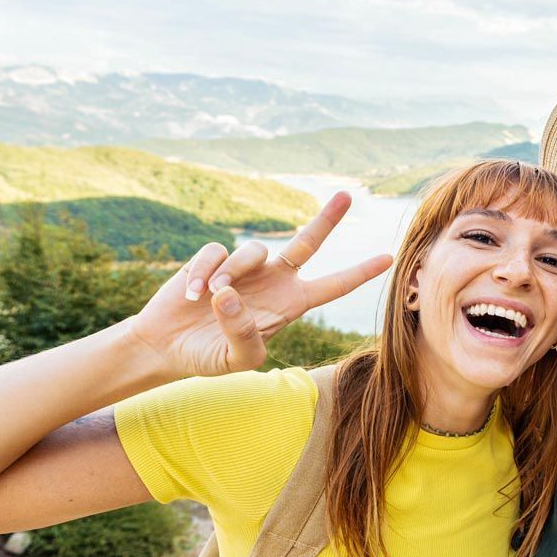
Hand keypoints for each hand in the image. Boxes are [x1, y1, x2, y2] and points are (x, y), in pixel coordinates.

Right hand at [129, 192, 392, 376]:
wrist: (169, 346)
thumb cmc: (209, 356)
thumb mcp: (237, 360)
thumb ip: (243, 334)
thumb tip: (231, 296)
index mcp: (290, 305)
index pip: (332, 287)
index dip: (358, 274)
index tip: (388, 258)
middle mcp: (275, 280)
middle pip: (308, 243)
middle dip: (327, 219)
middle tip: (347, 196)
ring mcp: (246, 267)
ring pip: (251, 251)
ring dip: (230, 274)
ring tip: (210, 300)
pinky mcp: (214, 258)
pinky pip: (215, 253)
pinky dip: (202, 273)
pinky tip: (191, 295)